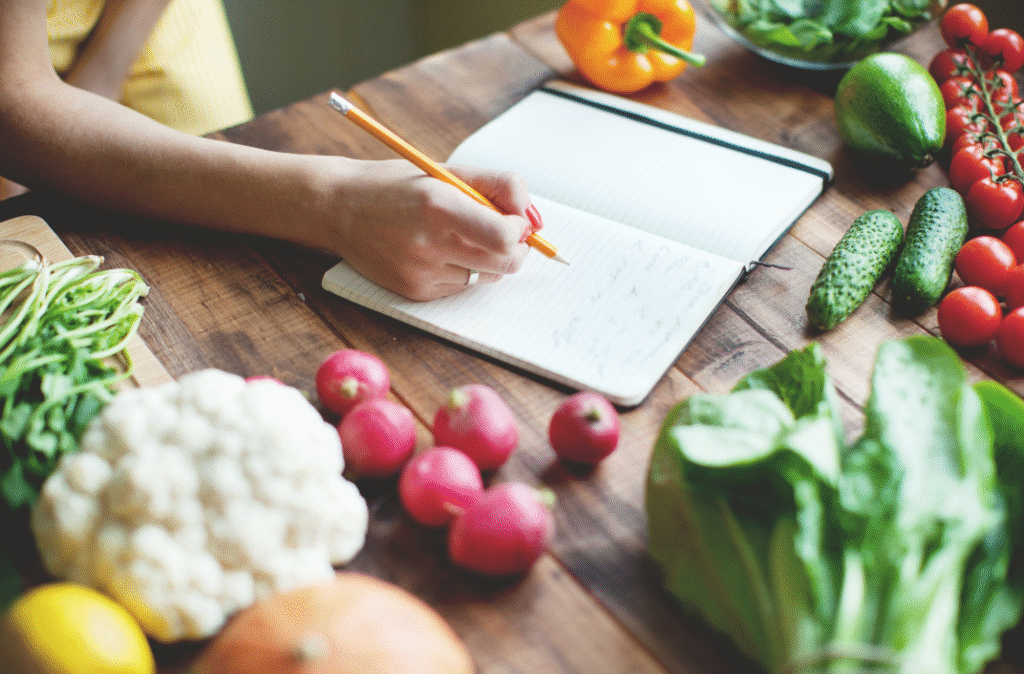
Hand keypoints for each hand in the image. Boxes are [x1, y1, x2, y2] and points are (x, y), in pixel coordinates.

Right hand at [322, 158, 533, 300]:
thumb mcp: (447, 171)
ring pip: (485, 278)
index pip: (505, 237)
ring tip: (464, 238)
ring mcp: (420, 273)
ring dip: (488, 261)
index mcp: (438, 206)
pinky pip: (459, 287)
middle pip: (504, 265)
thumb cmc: (398, 186)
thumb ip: (498, 185)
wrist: (339, 208)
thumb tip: (531, 216)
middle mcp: (428, 244)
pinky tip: (439, 251)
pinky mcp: (414, 292)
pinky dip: (462, 270)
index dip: (520, 231)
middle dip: (514, 249)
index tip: (514, 220)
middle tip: (503, 233)